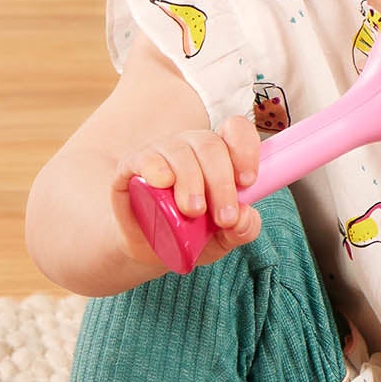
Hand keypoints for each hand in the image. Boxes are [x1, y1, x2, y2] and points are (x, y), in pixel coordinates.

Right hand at [113, 115, 263, 269]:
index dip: (245, 149)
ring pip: (181, 151)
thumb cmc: (189, 236)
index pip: (236, 131)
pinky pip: (146, 157)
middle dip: (221, 183)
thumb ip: (243, 229)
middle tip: (224, 218)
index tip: (248, 182)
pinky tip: (163, 184)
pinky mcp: (132, 164)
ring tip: (194, 212)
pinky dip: (157, 169)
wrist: (147, 249)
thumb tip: (245, 216)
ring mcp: (161, 152)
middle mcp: (191, 147)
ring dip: (192, 181)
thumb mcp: (223, 239)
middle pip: (211, 145)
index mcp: (218, 157)